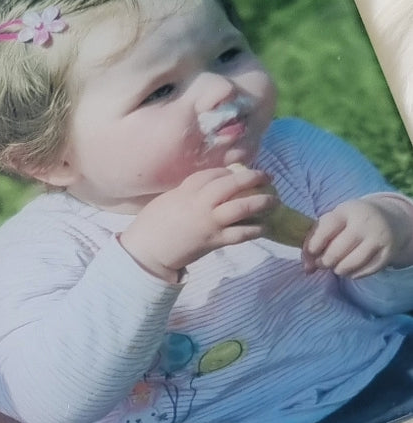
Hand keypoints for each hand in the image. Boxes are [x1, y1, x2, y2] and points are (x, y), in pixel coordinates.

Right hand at [119, 166, 277, 280]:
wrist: (147, 251)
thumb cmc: (152, 224)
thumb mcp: (168, 200)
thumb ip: (187, 192)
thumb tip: (207, 189)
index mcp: (186, 190)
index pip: (213, 174)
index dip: (229, 171)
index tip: (237, 172)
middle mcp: (200, 203)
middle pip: (231, 185)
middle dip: (252, 178)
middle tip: (266, 176)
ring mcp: (209, 222)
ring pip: (241, 207)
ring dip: (261, 202)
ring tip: (274, 200)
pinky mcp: (214, 241)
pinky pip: (240, 233)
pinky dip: (255, 229)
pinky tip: (264, 226)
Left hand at [303, 195, 412, 277]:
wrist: (388, 219)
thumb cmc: (350, 222)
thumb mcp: (333, 222)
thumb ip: (315, 240)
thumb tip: (307, 269)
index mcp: (346, 211)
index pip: (326, 229)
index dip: (314, 244)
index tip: (312, 252)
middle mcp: (364, 223)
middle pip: (337, 251)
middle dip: (325, 262)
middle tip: (323, 263)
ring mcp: (378, 237)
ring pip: (352, 263)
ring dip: (339, 270)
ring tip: (336, 267)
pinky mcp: (389, 252)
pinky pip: (367, 271)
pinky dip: (354, 274)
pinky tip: (350, 270)